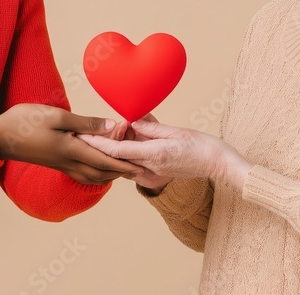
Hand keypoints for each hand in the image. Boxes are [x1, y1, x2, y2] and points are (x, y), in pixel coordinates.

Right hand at [0, 104, 140, 184]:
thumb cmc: (26, 122)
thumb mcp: (57, 116)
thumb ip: (85, 123)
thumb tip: (111, 127)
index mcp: (71, 150)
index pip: (104, 159)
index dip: (124, 163)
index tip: (140, 165)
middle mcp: (69, 161)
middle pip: (101, 172)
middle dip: (121, 171)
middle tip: (139, 169)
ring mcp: (61, 164)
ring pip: (92, 175)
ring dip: (110, 174)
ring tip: (124, 170)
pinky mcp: (56, 163)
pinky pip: (82, 173)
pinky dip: (96, 173)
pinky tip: (98, 168)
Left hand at [78, 119, 251, 190]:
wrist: (218, 164)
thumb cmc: (201, 145)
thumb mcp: (174, 131)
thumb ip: (150, 127)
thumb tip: (130, 121)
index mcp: (153, 156)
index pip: (117, 151)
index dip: (97, 143)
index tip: (81, 135)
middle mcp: (150, 170)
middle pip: (116, 159)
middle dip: (99, 146)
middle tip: (82, 133)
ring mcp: (152, 177)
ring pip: (122, 164)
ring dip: (111, 151)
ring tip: (95, 136)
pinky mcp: (155, 178)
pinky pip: (132, 167)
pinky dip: (123, 157)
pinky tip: (119, 144)